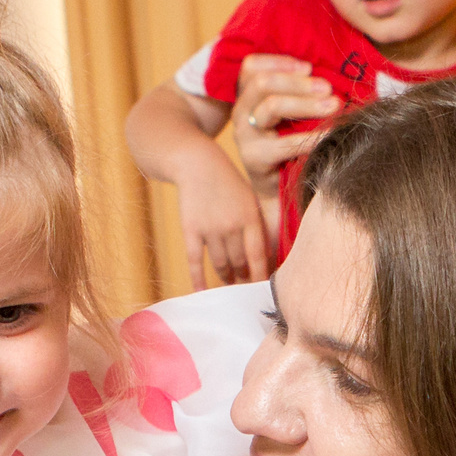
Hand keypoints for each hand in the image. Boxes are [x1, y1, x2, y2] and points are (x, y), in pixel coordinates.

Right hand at [173, 154, 271, 289]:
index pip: (258, 256)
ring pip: (221, 264)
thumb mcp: (250, 200)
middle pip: (239, 263)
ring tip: (230, 283)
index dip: (261, 276)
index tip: (263, 290)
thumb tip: (265, 257)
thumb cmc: (228, 183)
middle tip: (246, 286)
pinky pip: (195, 260)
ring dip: (226, 278)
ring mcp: (210, 229)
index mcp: (250, 218)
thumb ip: (258, 226)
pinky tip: (202, 291)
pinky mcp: (190, 229)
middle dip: (244, 277)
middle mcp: (231, 226)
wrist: (198, 164)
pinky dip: (198, 278)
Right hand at [230, 53, 337, 185]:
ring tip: (333, 105)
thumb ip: (298, 95)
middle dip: (298, 83)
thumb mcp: (290, 117)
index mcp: (248, 96)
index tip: (308, 67)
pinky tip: (331, 134)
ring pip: (271, 106)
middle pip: (263, 83)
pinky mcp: (254, 158)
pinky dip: (312, 137)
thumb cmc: (290, 148)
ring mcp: (245, 135)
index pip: (251, 67)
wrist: (278, 190)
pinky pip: (285, 143)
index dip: (279, 62)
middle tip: (328, 88)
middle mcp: (241, 112)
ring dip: (306, 103)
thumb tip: (326, 78)